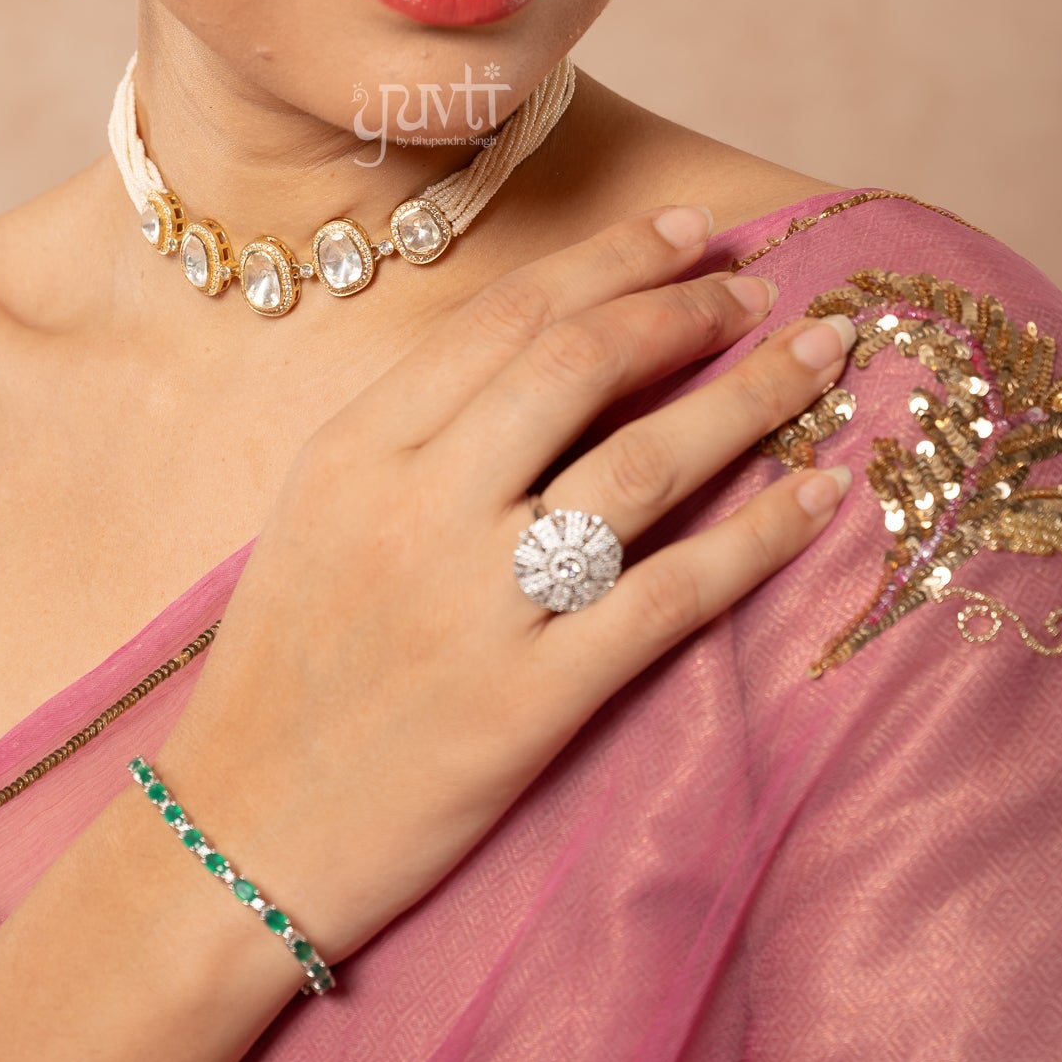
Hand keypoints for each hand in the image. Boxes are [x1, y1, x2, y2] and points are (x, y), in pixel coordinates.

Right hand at [160, 206, 853, 962]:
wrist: (242, 826)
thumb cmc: (286, 658)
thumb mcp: (319, 506)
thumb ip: (417, 423)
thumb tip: (553, 345)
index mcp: (359, 445)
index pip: (507, 317)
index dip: (610, 261)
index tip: (685, 234)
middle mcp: (419, 506)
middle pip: (580, 366)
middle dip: (685, 310)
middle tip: (757, 287)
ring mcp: (478, 603)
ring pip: (641, 466)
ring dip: (746, 399)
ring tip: (816, 359)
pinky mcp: (531, 701)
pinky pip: (668, 597)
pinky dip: (758, 538)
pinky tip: (819, 492)